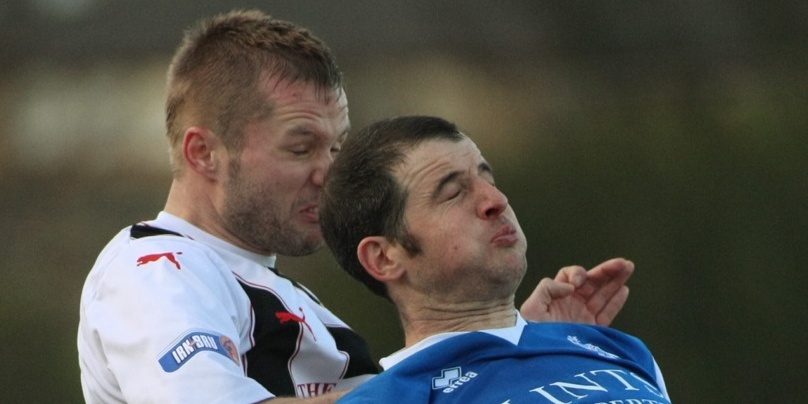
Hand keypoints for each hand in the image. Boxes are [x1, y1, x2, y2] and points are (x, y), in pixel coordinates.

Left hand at [519, 258, 633, 325]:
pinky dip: (616, 302)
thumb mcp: (532, 307)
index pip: (571, 276)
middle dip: (607, 271)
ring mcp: (582, 316)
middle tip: (623, 263)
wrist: (537, 356)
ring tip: (628, 268)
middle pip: (592, 282)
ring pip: (602, 294)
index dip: (578, 273)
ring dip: (616, 281)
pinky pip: (606, 313)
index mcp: (557, 295)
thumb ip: (547, 288)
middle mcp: (571, 303)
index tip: (577, 283)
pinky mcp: (591, 330)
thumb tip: (572, 287)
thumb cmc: (530, 333)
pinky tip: (624, 289)